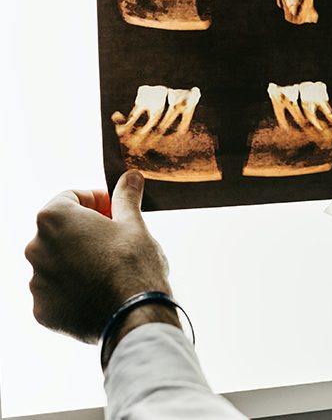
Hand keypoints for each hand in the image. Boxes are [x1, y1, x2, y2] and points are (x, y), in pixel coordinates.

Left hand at [25, 171, 173, 343]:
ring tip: (111, 269)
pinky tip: (100, 291)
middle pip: (61, 231)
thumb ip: (125, 198)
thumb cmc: (134, 265)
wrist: (135, 316)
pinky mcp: (43, 309)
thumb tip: (130, 177)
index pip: (70, 198)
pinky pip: (57, 291)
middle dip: (86, 231)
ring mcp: (36, 281)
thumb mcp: (134, 224)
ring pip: (58, 262)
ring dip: (79, 260)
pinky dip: (74, 288)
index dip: (97, 201)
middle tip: (117, 239)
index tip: (116, 211)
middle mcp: (36, 247)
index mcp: (55, 219)